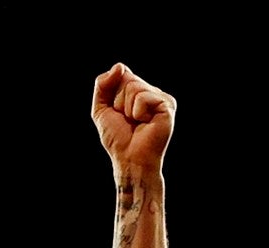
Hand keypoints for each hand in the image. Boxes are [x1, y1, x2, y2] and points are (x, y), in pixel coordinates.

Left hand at [90, 63, 176, 177]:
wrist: (130, 159)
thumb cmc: (118, 138)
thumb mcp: (101, 109)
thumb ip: (102, 85)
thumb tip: (119, 66)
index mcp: (138, 91)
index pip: (121, 73)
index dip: (113, 94)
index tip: (118, 113)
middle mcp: (151, 92)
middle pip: (127, 79)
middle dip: (119, 101)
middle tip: (128, 120)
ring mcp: (161, 97)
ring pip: (133, 87)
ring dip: (127, 108)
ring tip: (136, 122)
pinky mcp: (167, 105)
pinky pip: (142, 97)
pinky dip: (137, 112)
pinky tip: (145, 123)